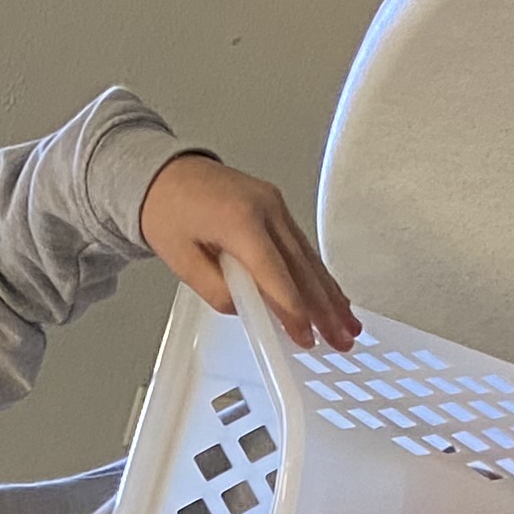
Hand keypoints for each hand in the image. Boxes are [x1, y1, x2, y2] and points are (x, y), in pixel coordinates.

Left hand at [139, 153, 361, 350]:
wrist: (165, 173)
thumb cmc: (168, 210)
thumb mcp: (181, 261)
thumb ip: (217, 290)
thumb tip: (246, 309)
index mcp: (240, 220)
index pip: (275, 275)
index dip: (293, 311)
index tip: (306, 337)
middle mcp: (265, 209)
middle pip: (302, 268)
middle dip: (324, 309)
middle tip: (342, 339)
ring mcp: (275, 205)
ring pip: (309, 258)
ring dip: (330, 295)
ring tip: (348, 325)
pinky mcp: (276, 208)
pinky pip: (302, 247)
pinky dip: (318, 275)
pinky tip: (333, 295)